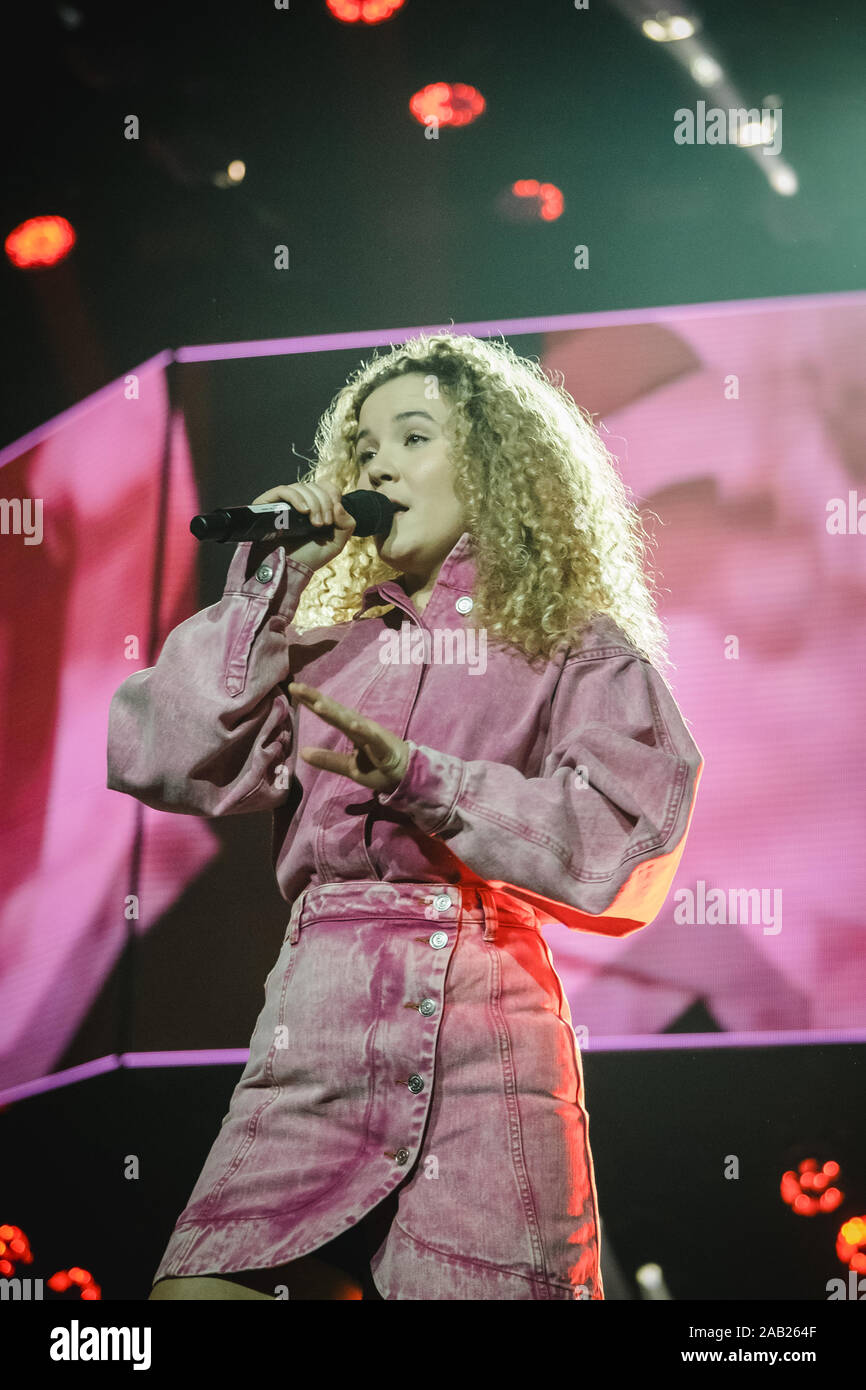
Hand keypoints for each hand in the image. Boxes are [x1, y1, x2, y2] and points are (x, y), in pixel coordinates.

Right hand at [250, 481, 356, 572]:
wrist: (287, 570)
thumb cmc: (308, 558)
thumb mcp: (336, 544)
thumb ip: (346, 524)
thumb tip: (339, 505)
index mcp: (314, 507)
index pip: (325, 486)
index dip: (333, 494)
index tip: (334, 514)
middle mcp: (299, 502)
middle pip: (315, 486)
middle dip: (324, 503)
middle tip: (323, 524)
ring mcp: (283, 502)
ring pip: (301, 487)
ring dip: (314, 503)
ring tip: (316, 524)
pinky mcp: (268, 504)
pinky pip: (283, 490)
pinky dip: (297, 498)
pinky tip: (304, 511)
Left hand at [290, 682, 409, 793]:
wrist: (409, 775)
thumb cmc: (379, 766)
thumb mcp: (349, 767)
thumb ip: (327, 759)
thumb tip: (302, 752)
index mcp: (351, 728)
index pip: (328, 713)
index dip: (310, 701)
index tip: (293, 688)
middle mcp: (360, 726)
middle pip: (335, 711)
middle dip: (317, 698)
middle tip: (297, 687)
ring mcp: (372, 735)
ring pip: (351, 721)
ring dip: (336, 713)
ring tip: (318, 704)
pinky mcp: (384, 747)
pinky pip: (372, 738)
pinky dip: (363, 730)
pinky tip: (353, 724)